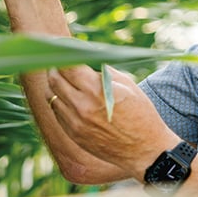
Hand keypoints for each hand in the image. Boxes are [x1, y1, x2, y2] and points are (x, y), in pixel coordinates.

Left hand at [45, 66, 179, 179]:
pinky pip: (57, 112)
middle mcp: (81, 106)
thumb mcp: (126, 84)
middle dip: (56, 67)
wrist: (145, 150)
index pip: (67, 65)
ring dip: (55, 84)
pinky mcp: (73, 134)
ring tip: (64, 79)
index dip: (62, 53)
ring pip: (52, 95)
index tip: (61, 46)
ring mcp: (75, 123)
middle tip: (61, 62)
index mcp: (96, 90)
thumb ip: (102, 70)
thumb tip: (85, 56)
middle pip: (54, 79)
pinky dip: (59, 101)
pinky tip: (70, 98)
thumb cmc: (141, 113)